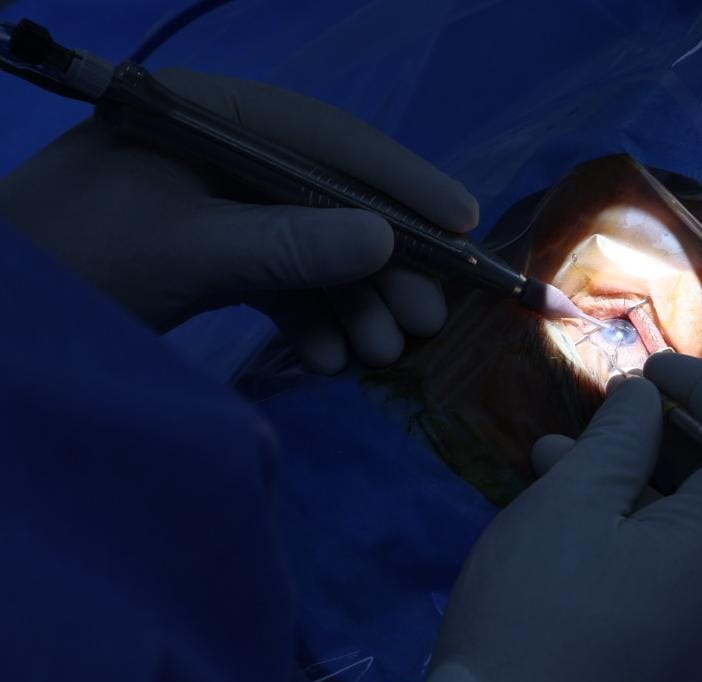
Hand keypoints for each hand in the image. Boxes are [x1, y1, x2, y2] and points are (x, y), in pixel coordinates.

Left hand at [0, 68, 477, 372]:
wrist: (2, 321)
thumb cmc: (73, 260)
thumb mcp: (183, 249)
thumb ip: (286, 244)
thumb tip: (386, 241)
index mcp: (211, 116)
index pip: (329, 139)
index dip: (402, 181)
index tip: (464, 222)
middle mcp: (224, 152)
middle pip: (331, 200)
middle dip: (382, 266)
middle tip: (426, 320)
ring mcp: (220, 204)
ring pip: (311, 247)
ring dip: (352, 301)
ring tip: (381, 352)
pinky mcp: (211, 251)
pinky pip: (279, 278)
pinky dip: (309, 315)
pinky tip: (328, 355)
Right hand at [416, 352, 701, 681]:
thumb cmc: (532, 616)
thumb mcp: (569, 504)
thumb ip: (621, 437)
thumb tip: (648, 398)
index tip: (647, 365)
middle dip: (660, 438)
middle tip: (597, 416)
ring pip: (695, 535)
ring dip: (636, 487)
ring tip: (555, 462)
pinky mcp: (692, 669)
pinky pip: (681, 580)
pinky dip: (638, 539)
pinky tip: (571, 523)